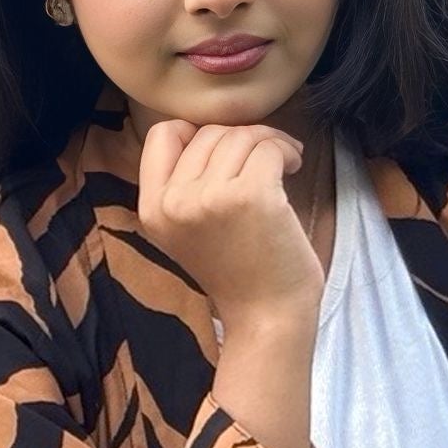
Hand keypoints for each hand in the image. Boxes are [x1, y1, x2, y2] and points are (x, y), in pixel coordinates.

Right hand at [138, 117, 320, 331]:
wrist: (267, 318)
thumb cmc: (239, 272)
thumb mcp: (188, 229)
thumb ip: (185, 185)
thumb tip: (214, 130)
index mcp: (152, 209)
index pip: (162, 134)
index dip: (197, 133)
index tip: (227, 153)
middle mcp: (174, 202)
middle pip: (208, 132)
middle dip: (243, 138)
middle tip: (267, 159)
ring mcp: (210, 198)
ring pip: (241, 135)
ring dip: (270, 142)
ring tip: (284, 162)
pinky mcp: (251, 196)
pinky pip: (269, 147)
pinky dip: (287, 150)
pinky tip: (294, 167)